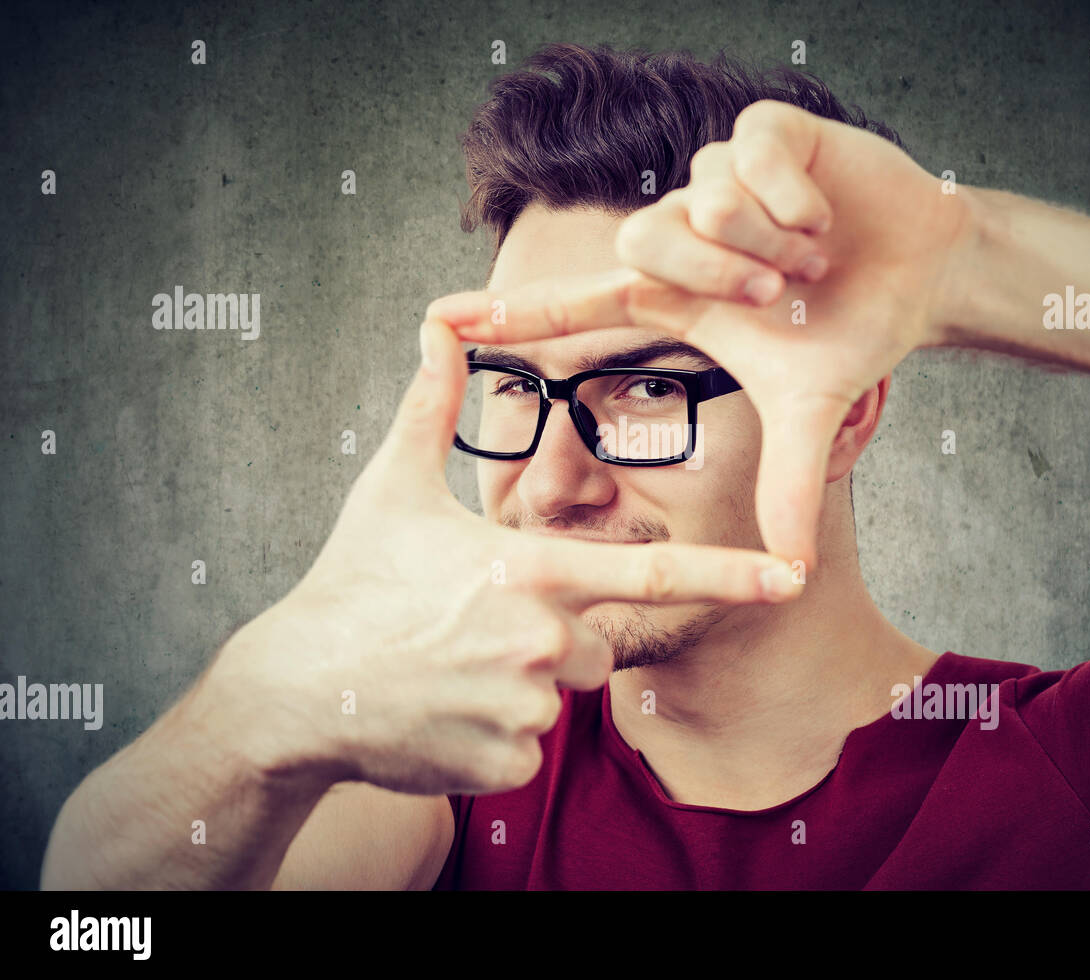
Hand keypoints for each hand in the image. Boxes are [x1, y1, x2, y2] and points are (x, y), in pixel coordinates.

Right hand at [212, 316, 801, 797]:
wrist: (295, 693)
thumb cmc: (351, 581)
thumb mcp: (392, 488)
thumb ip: (432, 405)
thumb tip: (440, 324)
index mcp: (530, 570)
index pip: (651, 573)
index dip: (729, 575)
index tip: (790, 577)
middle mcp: (540, 642)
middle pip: (596, 644)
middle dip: (557, 635)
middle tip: (481, 628)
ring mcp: (523, 711)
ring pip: (561, 695)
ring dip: (524, 684)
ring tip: (452, 667)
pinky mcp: (503, 765)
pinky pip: (528, 747)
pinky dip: (497, 732)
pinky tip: (444, 711)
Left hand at [426, 99, 978, 566]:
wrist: (920, 271)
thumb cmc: (849, 331)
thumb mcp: (812, 410)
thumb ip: (790, 482)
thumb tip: (794, 572)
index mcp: (675, 297)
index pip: (575, 306)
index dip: (512, 316)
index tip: (439, 322)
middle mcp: (683, 234)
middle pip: (643, 243)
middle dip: (721, 276)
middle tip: (780, 295)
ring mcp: (718, 179)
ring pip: (705, 202)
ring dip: (772, 242)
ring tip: (814, 253)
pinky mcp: (763, 131)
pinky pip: (751, 154)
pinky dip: (796, 195)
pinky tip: (825, 214)